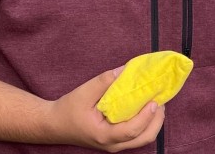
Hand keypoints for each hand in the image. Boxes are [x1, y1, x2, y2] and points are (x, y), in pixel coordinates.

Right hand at [47, 67, 164, 151]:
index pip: (132, 130)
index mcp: (104, 135)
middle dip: (157, 120)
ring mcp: (114, 145)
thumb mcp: (84, 92)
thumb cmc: (67, 110)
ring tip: (156, 102)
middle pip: (145, 138)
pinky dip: (146, 123)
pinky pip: (137, 136)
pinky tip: (146, 107)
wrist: (53, 125)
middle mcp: (112, 144)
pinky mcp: (115, 141)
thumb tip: (126, 69)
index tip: (155, 100)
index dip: (147, 116)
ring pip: (143, 139)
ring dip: (154, 122)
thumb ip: (105, 81)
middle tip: (160, 99)